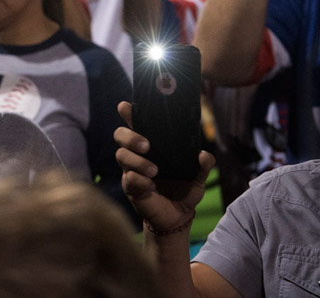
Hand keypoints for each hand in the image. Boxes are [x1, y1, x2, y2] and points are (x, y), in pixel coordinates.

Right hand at [115, 101, 214, 232]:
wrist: (178, 216)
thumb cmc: (184, 191)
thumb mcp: (197, 178)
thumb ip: (202, 166)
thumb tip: (203, 155)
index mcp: (152, 146)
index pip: (136, 124)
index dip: (128, 113)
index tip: (126, 106)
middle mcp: (137, 154)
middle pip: (120, 135)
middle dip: (130, 136)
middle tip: (147, 145)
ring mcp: (131, 170)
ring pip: (121, 155)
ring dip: (137, 161)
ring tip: (155, 171)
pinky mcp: (130, 187)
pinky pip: (128, 179)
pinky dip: (140, 180)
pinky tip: (151, 186)